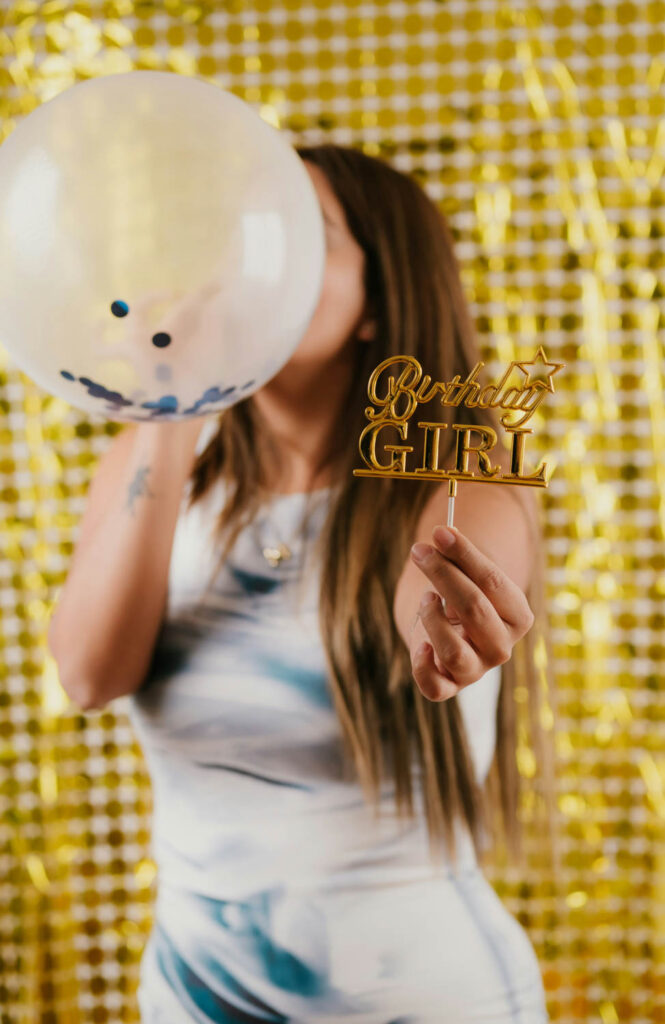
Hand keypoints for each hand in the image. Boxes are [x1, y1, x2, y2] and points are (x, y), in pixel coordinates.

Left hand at [406, 525, 534, 701]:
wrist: (449, 628)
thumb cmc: (461, 594)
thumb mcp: (464, 573)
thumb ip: (457, 555)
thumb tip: (442, 534)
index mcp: (518, 616)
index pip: (493, 582)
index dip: (465, 555)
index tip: (439, 531)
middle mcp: (502, 647)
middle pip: (475, 610)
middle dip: (443, 574)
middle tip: (420, 551)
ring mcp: (476, 670)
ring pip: (454, 652)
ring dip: (432, 618)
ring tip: (426, 598)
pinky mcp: (449, 686)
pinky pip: (435, 688)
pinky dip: (422, 666)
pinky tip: (420, 643)